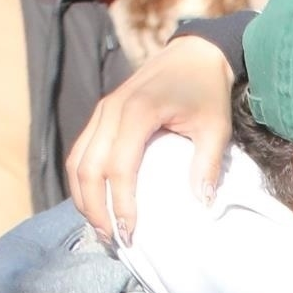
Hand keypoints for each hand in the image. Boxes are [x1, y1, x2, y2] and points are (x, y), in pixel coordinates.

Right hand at [67, 35, 235, 237]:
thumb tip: (202, 206)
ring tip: (102, 227)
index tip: (130, 234)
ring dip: (83, 198)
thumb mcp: (216, 128)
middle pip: (87, 168)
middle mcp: (111, 110)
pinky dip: (83, 180)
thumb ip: (206, 165)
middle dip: (95, 208)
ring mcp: (102, 111)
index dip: (120, 204)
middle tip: (113, 239)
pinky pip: (81, 151)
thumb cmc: (207, 91)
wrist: (193, 53)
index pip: (118, 167)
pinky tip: (96, 202)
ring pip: (76, 161)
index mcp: (138, 111)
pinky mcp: (101, 115)